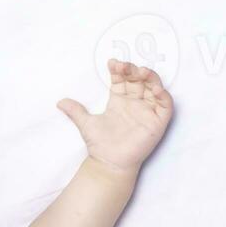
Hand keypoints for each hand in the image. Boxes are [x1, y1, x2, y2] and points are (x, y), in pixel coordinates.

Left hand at [57, 59, 173, 173]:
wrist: (109, 163)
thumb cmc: (100, 145)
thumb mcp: (86, 124)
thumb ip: (75, 111)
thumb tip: (60, 102)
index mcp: (119, 101)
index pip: (123, 79)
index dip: (120, 69)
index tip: (112, 63)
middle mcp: (135, 104)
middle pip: (139, 80)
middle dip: (134, 70)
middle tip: (126, 67)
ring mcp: (147, 112)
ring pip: (154, 88)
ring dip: (151, 77)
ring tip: (142, 72)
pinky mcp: (157, 122)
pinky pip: (166, 105)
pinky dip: (163, 95)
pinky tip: (154, 89)